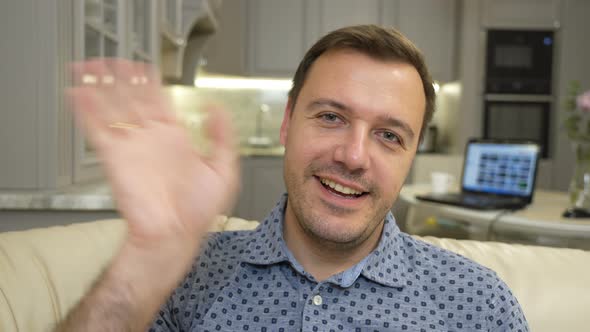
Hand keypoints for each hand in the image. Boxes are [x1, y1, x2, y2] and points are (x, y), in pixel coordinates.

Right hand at [68, 59, 238, 249]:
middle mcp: (152, 138)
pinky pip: (98, 128)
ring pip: (112, 107)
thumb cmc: (198, 212)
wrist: (174, 235)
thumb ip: (222, 136)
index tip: (143, 66)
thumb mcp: (224, 170)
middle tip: (112, 59)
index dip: (150, 82)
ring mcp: (132, 146)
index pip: (159, 101)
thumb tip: (216, 108)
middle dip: (121, 77)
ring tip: (92, 66)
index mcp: (176, 138)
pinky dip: (87, 109)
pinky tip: (80, 92)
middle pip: (132, 97)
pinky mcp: (115, 158)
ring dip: (102, 86)